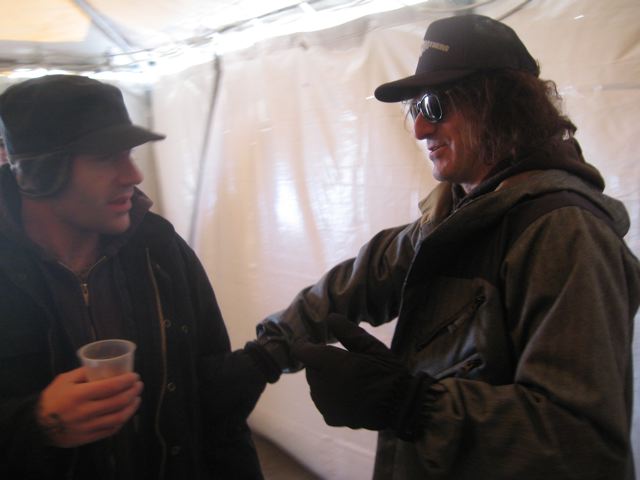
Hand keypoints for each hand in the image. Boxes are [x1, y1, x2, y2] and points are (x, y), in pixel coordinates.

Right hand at [37, 367, 142, 447]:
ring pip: (118, 418)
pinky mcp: (88, 438)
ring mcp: (87, 427)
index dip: (127, 381)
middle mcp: (84, 412)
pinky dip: (122, 420)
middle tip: (139, 385)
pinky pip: (111, 430)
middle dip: (133, 392)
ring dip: (132, 407)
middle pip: (118, 402)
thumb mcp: (65, 379)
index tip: (135, 376)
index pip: (110, 386)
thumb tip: (106, 365)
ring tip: (137, 398)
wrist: (37, 425)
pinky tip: (126, 412)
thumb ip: (84, 372)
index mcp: (79, 395)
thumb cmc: (53, 398)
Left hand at [291, 314, 427, 435]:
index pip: (301, 351)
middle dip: (320, 362)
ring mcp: (325, 404)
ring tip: (348, 378)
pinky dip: (331, 397)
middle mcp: (322, 385)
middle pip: (310, 368)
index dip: (306, 344)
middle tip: (343, 361)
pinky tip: (348, 394)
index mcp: (330, 364)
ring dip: (324, 379)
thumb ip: (348, 332)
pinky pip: (323, 401)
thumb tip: (330, 318)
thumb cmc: (387, 373)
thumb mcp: (371, 346)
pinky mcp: (332, 418)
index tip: (317, 342)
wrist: (400, 407)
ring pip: (315, 385)